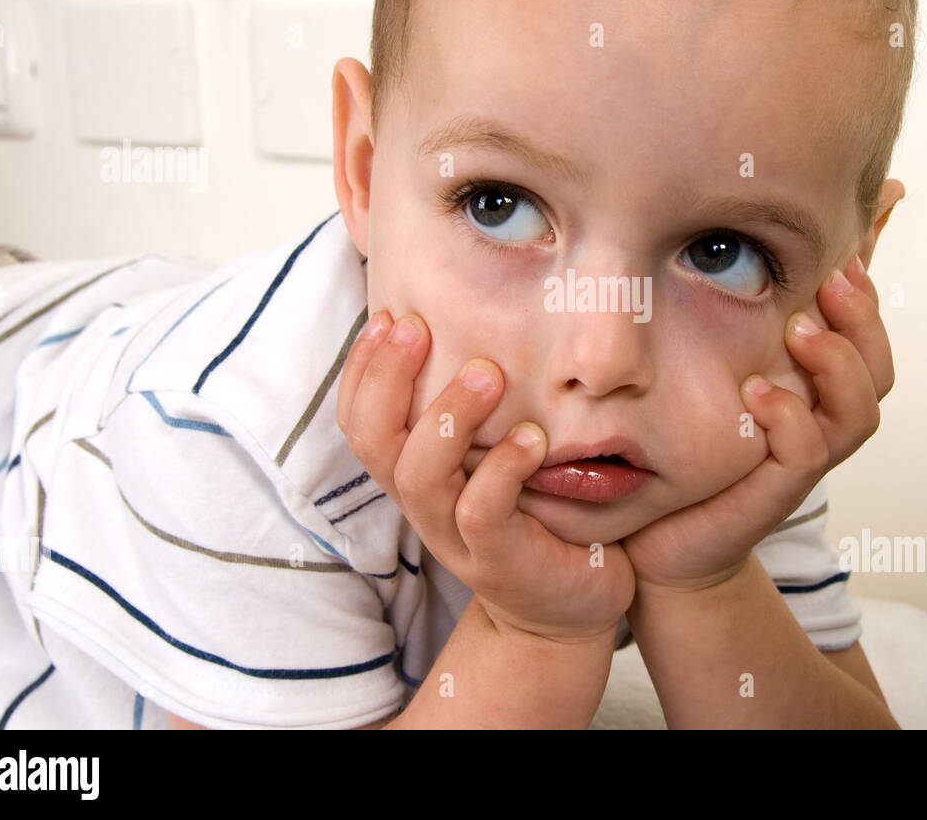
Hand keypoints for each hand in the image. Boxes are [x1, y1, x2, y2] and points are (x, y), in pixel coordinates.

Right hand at [336, 310, 635, 643]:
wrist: (566, 610)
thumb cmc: (536, 518)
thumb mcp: (494, 459)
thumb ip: (478, 411)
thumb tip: (480, 327)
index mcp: (416, 476)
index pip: (360, 421)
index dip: (362, 369)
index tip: (390, 317)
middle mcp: (425, 506)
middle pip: (373, 442)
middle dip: (386, 378)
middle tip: (420, 326)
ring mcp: (457, 536)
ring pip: (419, 476)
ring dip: (446, 416)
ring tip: (486, 373)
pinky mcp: (499, 560)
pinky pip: (482, 512)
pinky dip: (502, 469)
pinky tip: (532, 438)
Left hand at [621, 256, 893, 592]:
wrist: (663, 543)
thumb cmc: (689, 452)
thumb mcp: (714, 376)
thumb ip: (737, 329)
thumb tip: (749, 265)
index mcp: (813, 393)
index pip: (866, 342)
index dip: (864, 300)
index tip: (841, 256)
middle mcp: (819, 425)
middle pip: (878, 373)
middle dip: (863, 321)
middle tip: (833, 279)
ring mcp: (800, 461)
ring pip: (856, 413)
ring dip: (836, 365)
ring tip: (800, 329)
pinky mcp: (773, 492)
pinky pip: (805, 453)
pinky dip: (789, 418)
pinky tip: (756, 391)